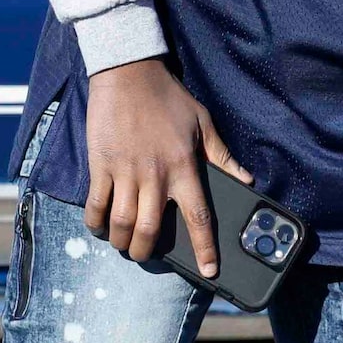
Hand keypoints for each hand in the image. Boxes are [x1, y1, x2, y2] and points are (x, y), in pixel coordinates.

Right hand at [84, 57, 250, 273]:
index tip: (209, 270)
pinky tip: (100, 228)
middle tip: (147, 256)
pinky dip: (96, 223)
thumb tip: (247, 179)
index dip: (205, 249)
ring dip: (122, 242)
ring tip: (124, 245)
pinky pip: (96, 204)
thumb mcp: (203, 123)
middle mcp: (155, 175)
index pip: (198, 217)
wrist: (128, 72)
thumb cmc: (168, 97)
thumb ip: (222, 156)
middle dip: (147, 253)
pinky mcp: (100, 165)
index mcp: (184, 167)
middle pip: (149, 230)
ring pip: (121, 223)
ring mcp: (125, 172)